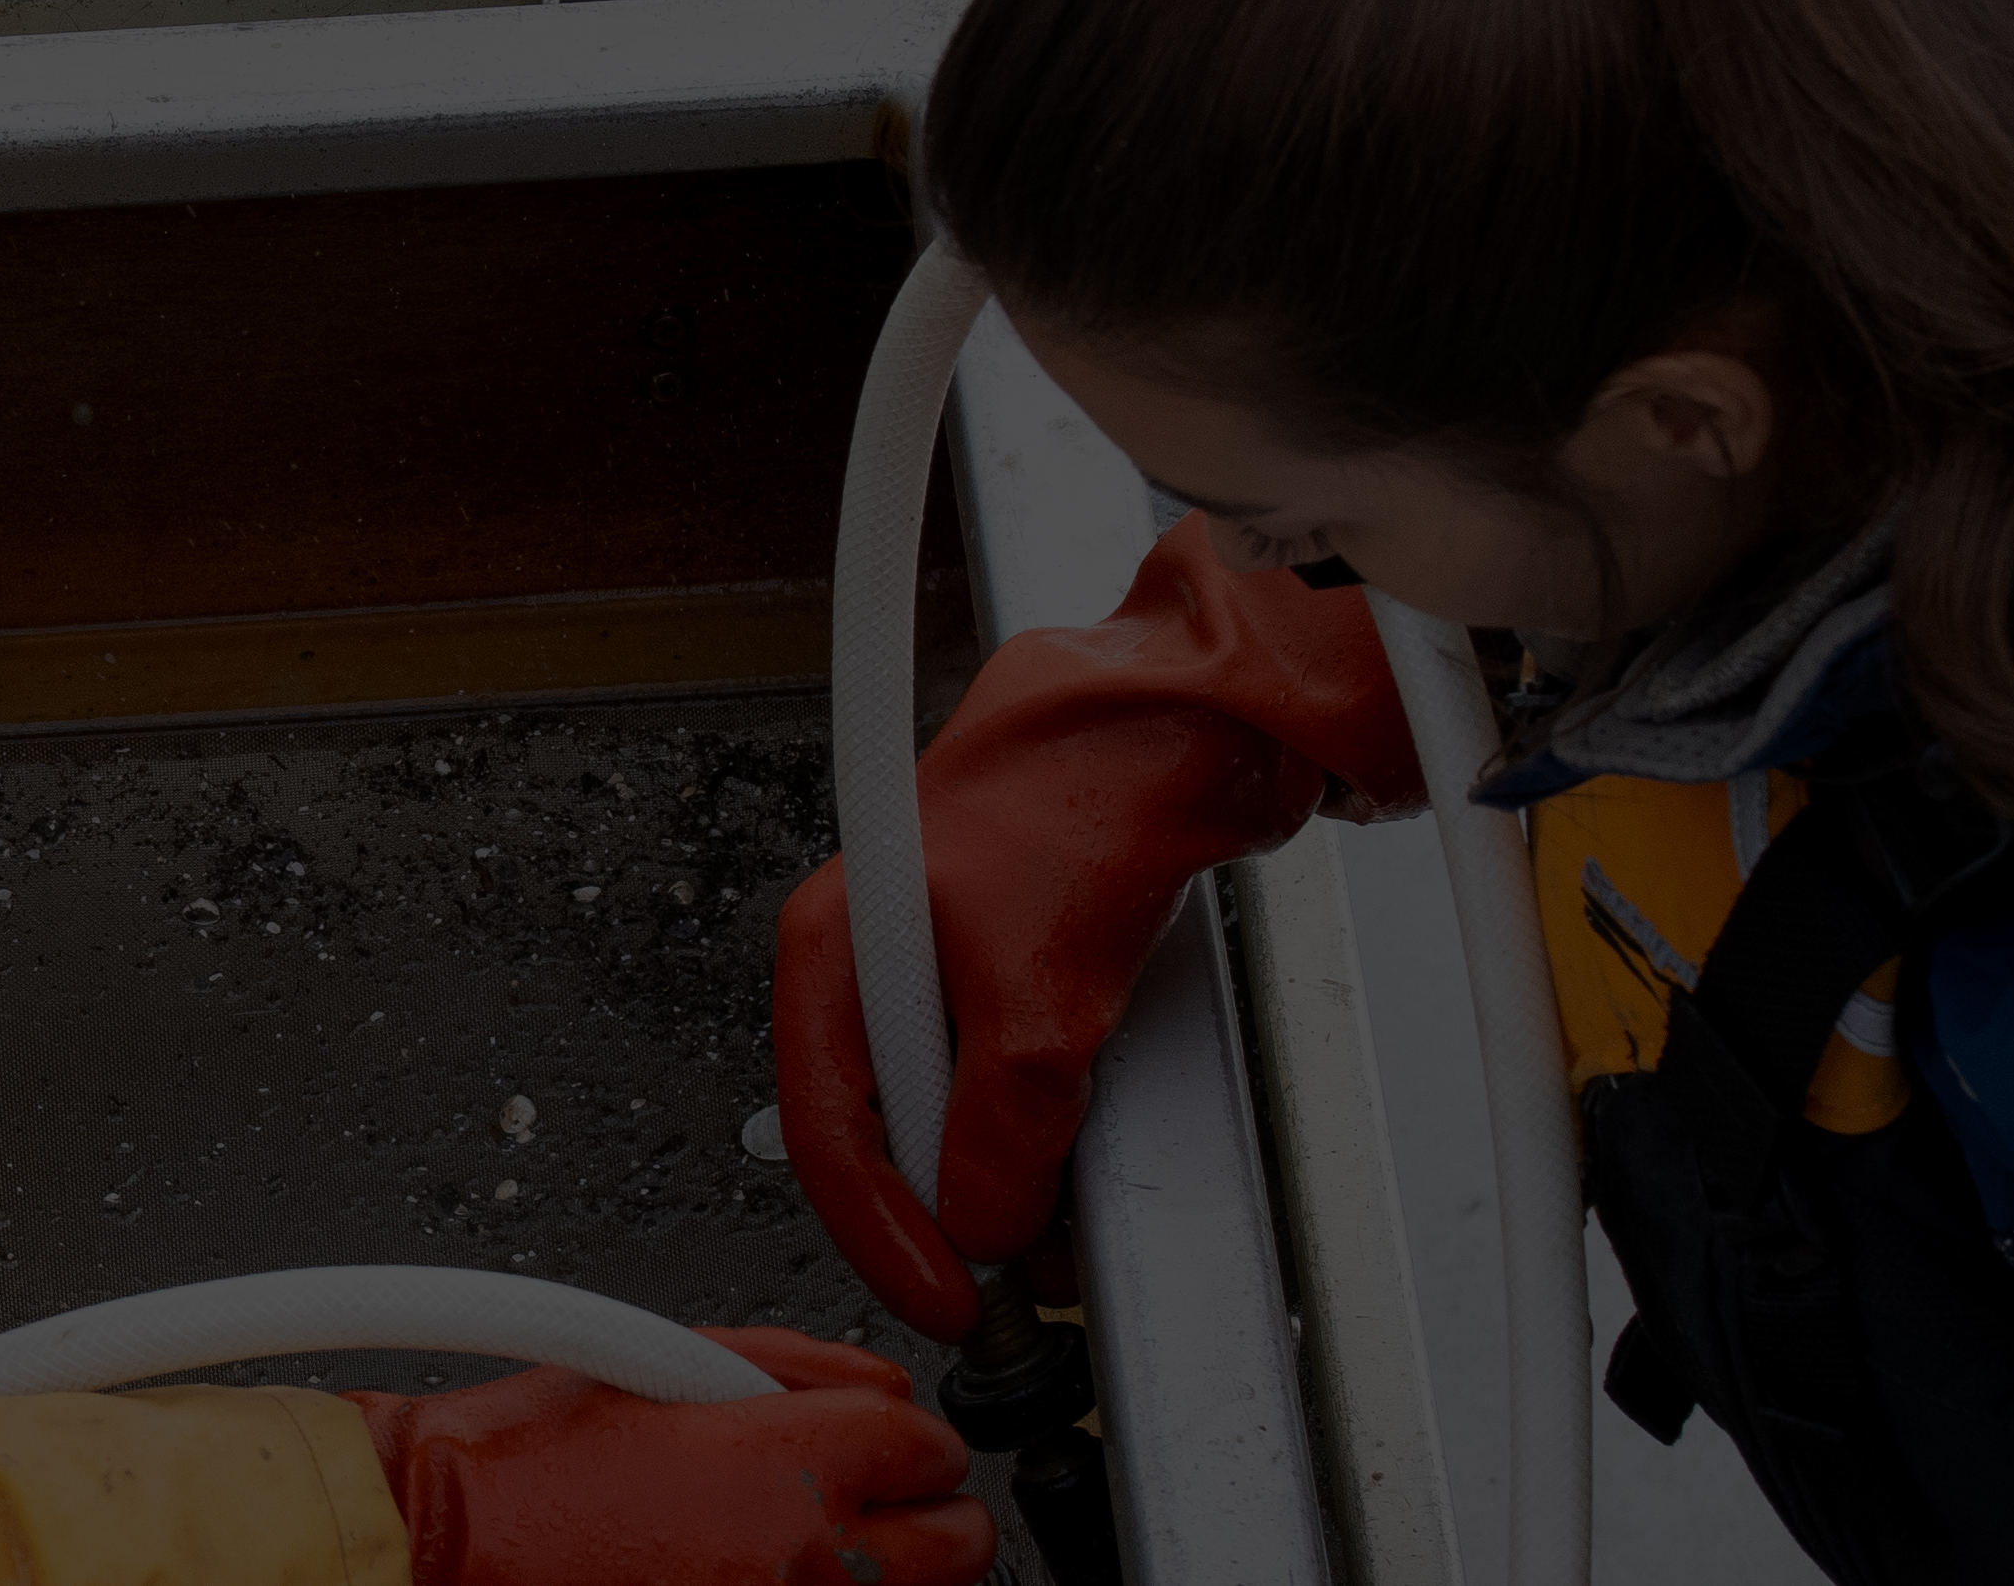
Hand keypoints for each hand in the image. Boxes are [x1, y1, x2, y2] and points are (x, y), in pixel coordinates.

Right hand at [339, 1328, 990, 1585]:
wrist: (449, 1549)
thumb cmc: (530, 1459)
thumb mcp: (663, 1364)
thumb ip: (795, 1368)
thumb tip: (880, 1385)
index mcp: (791, 1464)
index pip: (930, 1446)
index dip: (916, 1440)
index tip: (896, 1448)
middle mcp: (808, 1559)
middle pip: (962, 1547)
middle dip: (931, 1516)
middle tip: (886, 1506)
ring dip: (893, 1576)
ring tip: (829, 1553)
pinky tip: (778, 1583)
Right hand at [773, 519, 1420, 1337]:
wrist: (1186, 716)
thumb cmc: (1082, 792)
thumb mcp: (1036, 994)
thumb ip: (1000, 1128)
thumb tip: (982, 1216)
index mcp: (837, 947)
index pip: (826, 1131)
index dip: (881, 1235)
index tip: (944, 1297)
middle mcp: (874, 953)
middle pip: (884, 1124)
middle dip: (948, 1207)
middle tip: (1011, 1268)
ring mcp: (943, 957)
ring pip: (951, 1102)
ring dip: (1003, 1165)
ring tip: (1057, 1207)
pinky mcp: (1015, 956)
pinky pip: (1009, 1070)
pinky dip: (1044, 1119)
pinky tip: (1081, 1132)